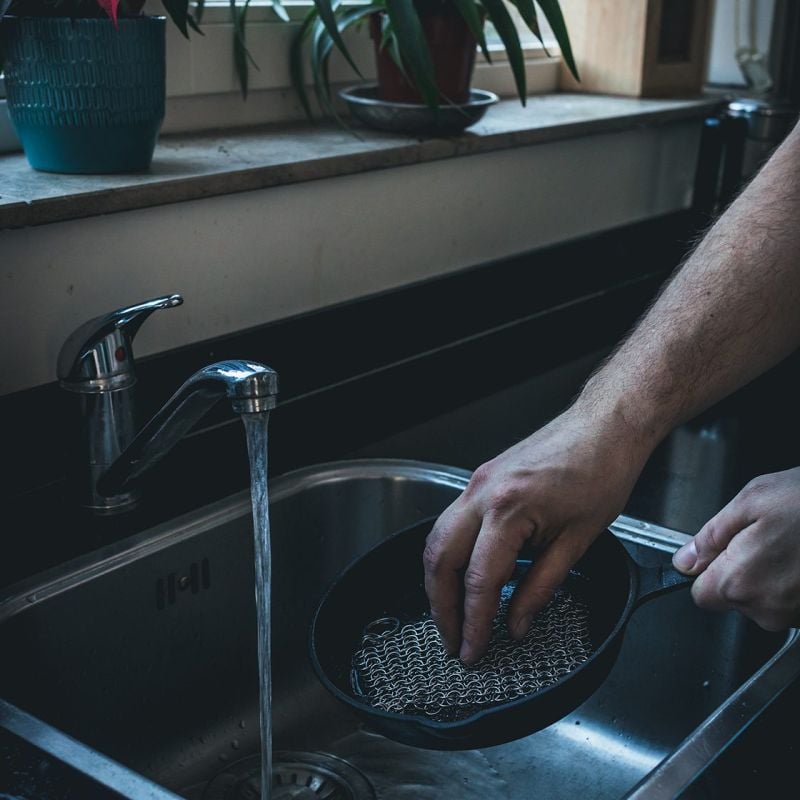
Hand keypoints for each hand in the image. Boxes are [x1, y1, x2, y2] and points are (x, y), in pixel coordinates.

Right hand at [423, 406, 648, 663]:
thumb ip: (541, 587)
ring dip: (438, 582)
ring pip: (436, 539)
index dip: (474, 623)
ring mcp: (477, 483)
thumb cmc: (602, 471)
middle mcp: (482, 493)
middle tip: (453, 642)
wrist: (606, 425)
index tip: (473, 651)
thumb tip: (517, 622)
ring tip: (452, 616)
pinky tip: (462, 576)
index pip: (479, 581)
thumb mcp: (579, 541)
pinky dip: (448, 555)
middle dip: (441, 608)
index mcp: (508, 509)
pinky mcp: (481, 479)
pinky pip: (451, 522)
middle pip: (439, 560)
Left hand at [673, 467, 799, 630]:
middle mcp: (766, 609)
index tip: (720, 552)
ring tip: (791, 543)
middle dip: (740, 569)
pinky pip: (790, 602)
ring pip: (763, 600)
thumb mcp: (751, 502)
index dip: (706, 570)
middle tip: (764, 536)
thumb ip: (710, 535)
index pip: (699, 594)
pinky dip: (793, 582)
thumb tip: (685, 558)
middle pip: (732, 598)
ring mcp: (794, 616)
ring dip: (770, 575)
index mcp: (739, 581)